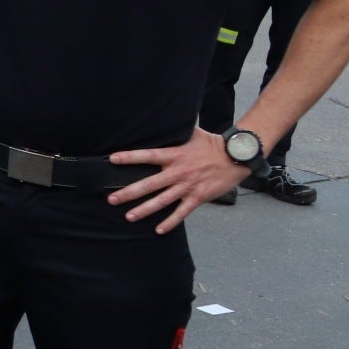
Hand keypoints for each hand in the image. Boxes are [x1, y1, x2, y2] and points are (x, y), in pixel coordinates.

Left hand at [108, 127, 249, 233]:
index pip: (148, 155)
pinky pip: (182, 212)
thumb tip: (162, 118)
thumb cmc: (213, 144)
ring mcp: (188, 186)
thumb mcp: (193, 133)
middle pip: (150, 184)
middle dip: (129, 192)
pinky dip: (171, 222)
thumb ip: (176, 130)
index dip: (130, 157)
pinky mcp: (198, 197)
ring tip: (129, 217)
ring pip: (162, 201)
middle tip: (112, 199)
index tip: (112, 159)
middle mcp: (178, 172)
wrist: (236, 157)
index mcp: (175, 155)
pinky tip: (159, 230)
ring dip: (145, 210)